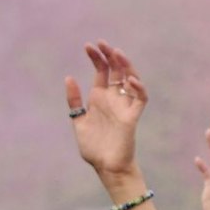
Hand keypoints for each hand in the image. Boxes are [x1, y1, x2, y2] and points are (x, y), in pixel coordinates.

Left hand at [65, 41, 147, 180]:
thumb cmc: (94, 147)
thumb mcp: (79, 121)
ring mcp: (124, 106)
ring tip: (117, 53)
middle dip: (110, 56)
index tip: (88, 46)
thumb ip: (74, 101)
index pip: (101, 72)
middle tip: (102, 43)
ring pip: (130, 80)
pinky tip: (129, 80)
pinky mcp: (132, 117)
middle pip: (116, 71)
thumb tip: (69, 77)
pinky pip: (140, 99)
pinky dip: (138, 88)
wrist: (105, 167)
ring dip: (125, 66)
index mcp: (100, 98)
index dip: (97, 58)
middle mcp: (113, 99)